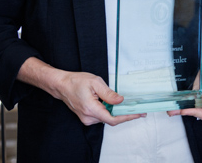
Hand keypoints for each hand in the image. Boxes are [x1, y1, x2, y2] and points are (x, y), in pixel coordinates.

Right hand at [17, 58, 143, 126]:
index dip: (127, 117)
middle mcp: (89, 117)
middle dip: (125, 115)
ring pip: (107, 118)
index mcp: (91, 109)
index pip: (112, 119)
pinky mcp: (86, 117)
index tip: (137, 114)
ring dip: (117, 113)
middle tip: (139, 109)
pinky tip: (116, 105)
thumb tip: (120, 101)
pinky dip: (110, 112)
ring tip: (129, 105)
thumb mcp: (95, 82)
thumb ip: (109, 93)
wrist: (62, 85)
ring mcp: (87, 119)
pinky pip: (101, 116)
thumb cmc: (77, 81)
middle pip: (111, 119)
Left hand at [174, 48, 201, 119]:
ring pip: (196, 110)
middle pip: (201, 113)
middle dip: (187, 112)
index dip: (195, 112)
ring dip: (184, 110)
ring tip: (172, 110)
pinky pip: (194, 104)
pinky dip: (186, 105)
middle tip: (174, 111)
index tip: (185, 110)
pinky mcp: (201, 99)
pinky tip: (177, 105)